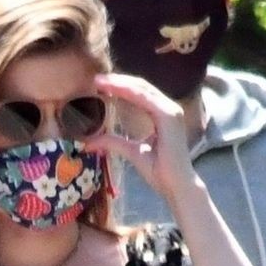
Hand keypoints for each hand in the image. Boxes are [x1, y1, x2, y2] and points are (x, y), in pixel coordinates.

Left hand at [93, 73, 198, 211]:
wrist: (176, 187)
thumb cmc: (159, 172)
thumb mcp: (131, 152)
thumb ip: (113, 142)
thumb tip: (89, 142)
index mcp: (162, 114)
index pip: (139, 94)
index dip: (120, 87)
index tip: (99, 85)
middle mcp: (168, 108)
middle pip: (140, 87)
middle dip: (117, 81)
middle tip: (95, 79)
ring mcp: (171, 110)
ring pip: (142, 89)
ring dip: (120, 83)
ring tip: (99, 81)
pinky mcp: (169, 116)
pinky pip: (145, 99)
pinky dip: (128, 92)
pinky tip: (112, 89)